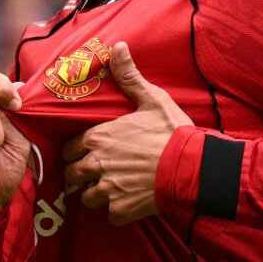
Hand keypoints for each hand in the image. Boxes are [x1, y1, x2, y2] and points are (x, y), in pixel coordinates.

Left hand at [62, 42, 192, 225]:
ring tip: (112, 187)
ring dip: (96, 193)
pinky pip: (110, 215)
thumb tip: (117, 46)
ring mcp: (108, 189)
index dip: (76, 151)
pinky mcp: (123, 209)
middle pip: (72, 175)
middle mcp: (97, 164)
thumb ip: (129, 77)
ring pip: (87, 198)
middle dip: (80, 174)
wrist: (193, 165)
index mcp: (98, 137)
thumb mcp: (151, 98)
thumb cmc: (171, 131)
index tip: (85, 151)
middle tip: (95, 171)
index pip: (68, 149)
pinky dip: (117, 210)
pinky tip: (129, 200)